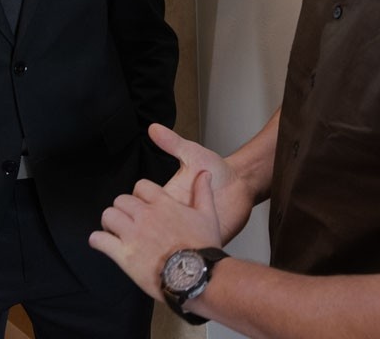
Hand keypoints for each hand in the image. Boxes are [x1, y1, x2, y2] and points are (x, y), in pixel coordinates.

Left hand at [90, 170, 220, 299]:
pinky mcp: (124, 255)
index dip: (139, 194)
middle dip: (123, 209)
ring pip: (108, 215)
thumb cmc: (203, 247)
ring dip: (110, 222)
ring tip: (115, 231)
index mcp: (163, 204)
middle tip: (128, 221)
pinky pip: (100, 240)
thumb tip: (204, 174)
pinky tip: (103, 243)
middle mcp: (145, 215)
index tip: (142, 204)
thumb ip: (203, 192)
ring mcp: (133, 235)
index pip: (140, 186)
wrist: (197, 276)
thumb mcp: (208, 215)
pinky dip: (98, 240)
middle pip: (121, 200)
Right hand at [150, 123, 255, 243]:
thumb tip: (153, 127)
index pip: (140, 205)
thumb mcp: (193, 154)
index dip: (137, 206)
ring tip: (169, 237)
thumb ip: (173, 143)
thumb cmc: (218, 170)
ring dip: (164, 243)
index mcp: (166, 197)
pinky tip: (187, 244)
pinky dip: (186, 251)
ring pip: (166, 244)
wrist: (242, 185)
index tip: (138, 205)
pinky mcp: (201, 240)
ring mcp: (186, 230)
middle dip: (144, 229)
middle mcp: (173, 216)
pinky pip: (189, 251)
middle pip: (148, 228)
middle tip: (150, 226)